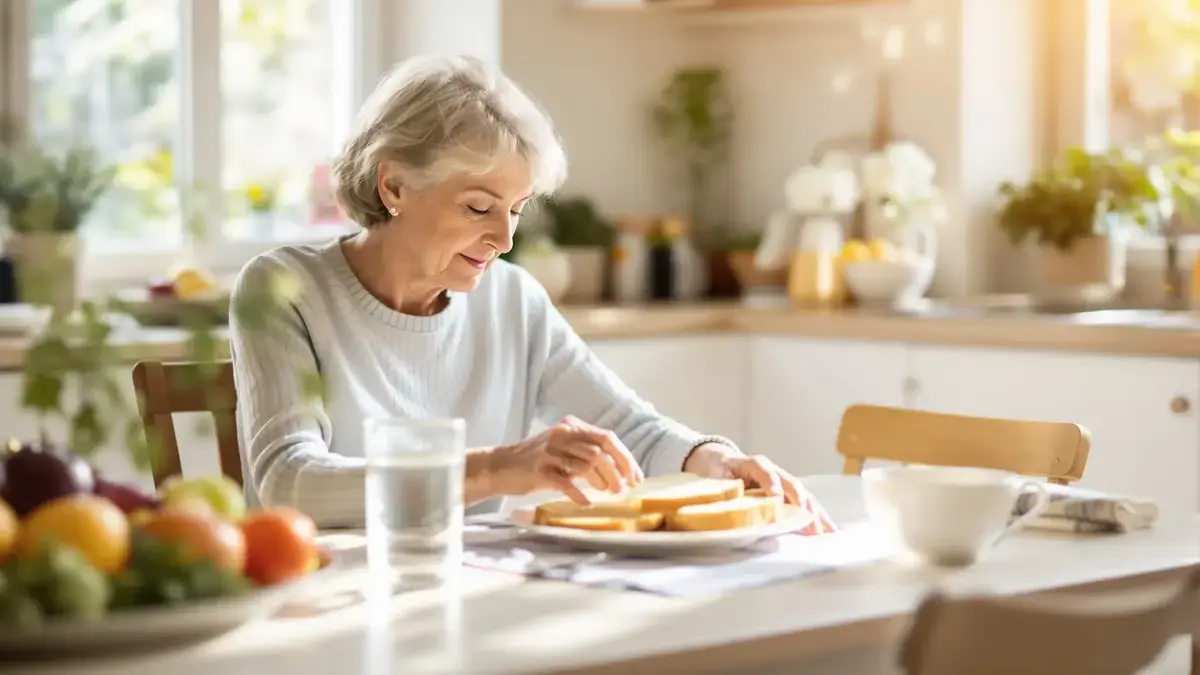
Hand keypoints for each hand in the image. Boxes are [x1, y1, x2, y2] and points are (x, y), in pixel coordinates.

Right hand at [486, 416, 643, 504]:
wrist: (499, 466)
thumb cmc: (536, 462)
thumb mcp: (563, 451)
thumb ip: (587, 454)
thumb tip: (620, 471)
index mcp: (571, 428)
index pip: (607, 437)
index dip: (626, 458)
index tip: (636, 477)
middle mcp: (562, 435)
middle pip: (600, 448)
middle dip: (618, 469)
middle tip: (624, 488)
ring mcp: (549, 451)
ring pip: (587, 463)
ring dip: (602, 480)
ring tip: (607, 492)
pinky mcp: (539, 469)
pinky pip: (566, 481)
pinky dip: (579, 493)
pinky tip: (585, 501)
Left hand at [684, 443, 836, 534]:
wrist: (723, 462)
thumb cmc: (720, 472)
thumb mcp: (715, 476)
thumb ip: (723, 487)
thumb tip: (729, 505)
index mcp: (751, 464)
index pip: (762, 468)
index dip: (770, 480)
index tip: (775, 494)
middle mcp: (773, 471)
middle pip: (790, 482)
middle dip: (800, 501)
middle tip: (808, 519)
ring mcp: (783, 482)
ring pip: (803, 494)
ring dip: (815, 512)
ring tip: (825, 531)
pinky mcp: (788, 494)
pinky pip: (805, 504)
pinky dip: (818, 516)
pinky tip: (829, 531)